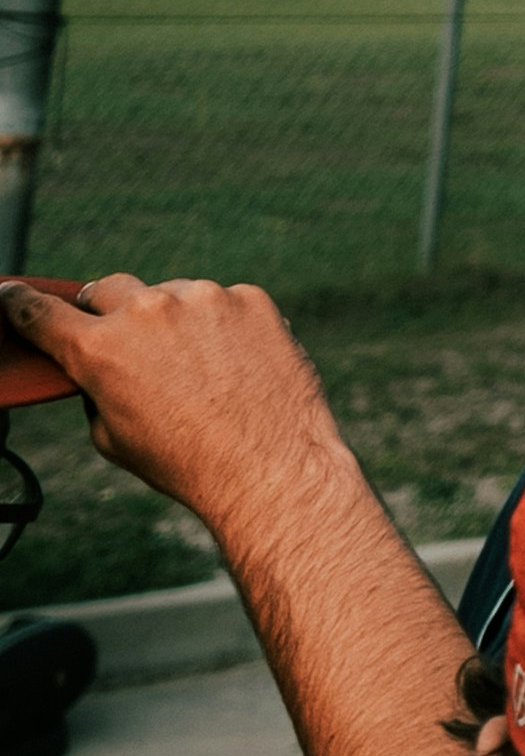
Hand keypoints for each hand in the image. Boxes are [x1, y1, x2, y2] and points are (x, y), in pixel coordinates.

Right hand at [0, 271, 344, 531]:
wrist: (268, 466)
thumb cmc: (185, 462)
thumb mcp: (112, 437)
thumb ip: (95, 387)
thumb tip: (96, 365)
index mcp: (100, 349)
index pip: (40, 312)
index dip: (19, 302)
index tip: (11, 293)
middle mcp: (147, 311)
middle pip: (104, 289)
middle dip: (101, 310)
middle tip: (114, 334)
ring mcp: (203, 298)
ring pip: (169, 295)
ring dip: (170, 321)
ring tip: (195, 372)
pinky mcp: (249, 298)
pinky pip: (221, 303)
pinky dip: (221, 327)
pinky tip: (234, 367)